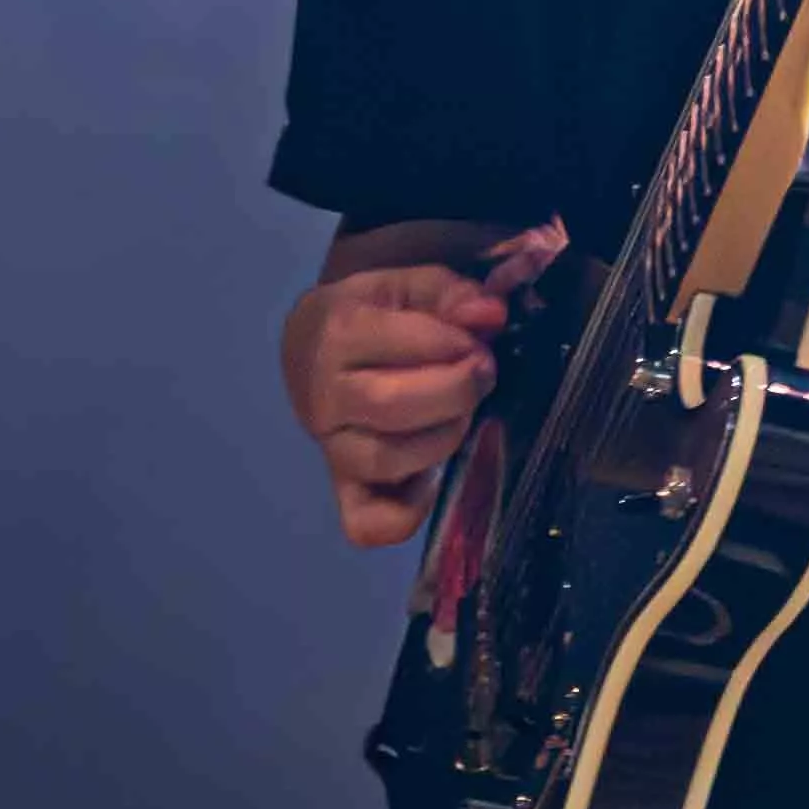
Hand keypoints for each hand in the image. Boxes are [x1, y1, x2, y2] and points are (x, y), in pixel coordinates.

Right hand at [279, 223, 560, 547]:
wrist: (318, 344)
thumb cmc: (376, 312)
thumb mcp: (409, 285)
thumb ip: (452, 293)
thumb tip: (490, 314)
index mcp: (335, 334)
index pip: (402, 345)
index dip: (455, 343)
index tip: (479, 338)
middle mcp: (323, 396)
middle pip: (392, 406)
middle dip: (457, 390)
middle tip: (483, 372)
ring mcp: (331, 446)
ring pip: (385, 461)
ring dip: (444, 437)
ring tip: (461, 411)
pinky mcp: (343, 485)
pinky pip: (366, 522)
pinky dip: (406, 514)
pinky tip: (433, 482)